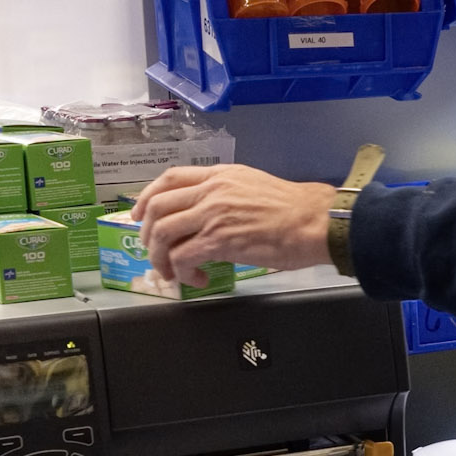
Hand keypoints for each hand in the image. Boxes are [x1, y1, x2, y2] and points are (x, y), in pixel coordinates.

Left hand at [131, 165, 337, 284]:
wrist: (315, 221)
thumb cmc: (295, 210)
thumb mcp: (253, 188)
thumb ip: (226, 198)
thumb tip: (209, 222)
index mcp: (220, 176)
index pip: (170, 178)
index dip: (147, 197)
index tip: (140, 215)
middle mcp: (211, 190)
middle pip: (157, 207)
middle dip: (148, 235)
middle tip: (155, 253)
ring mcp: (213, 213)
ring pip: (163, 233)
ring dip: (160, 258)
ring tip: (172, 273)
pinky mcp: (219, 239)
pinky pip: (182, 257)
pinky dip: (183, 273)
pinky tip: (199, 279)